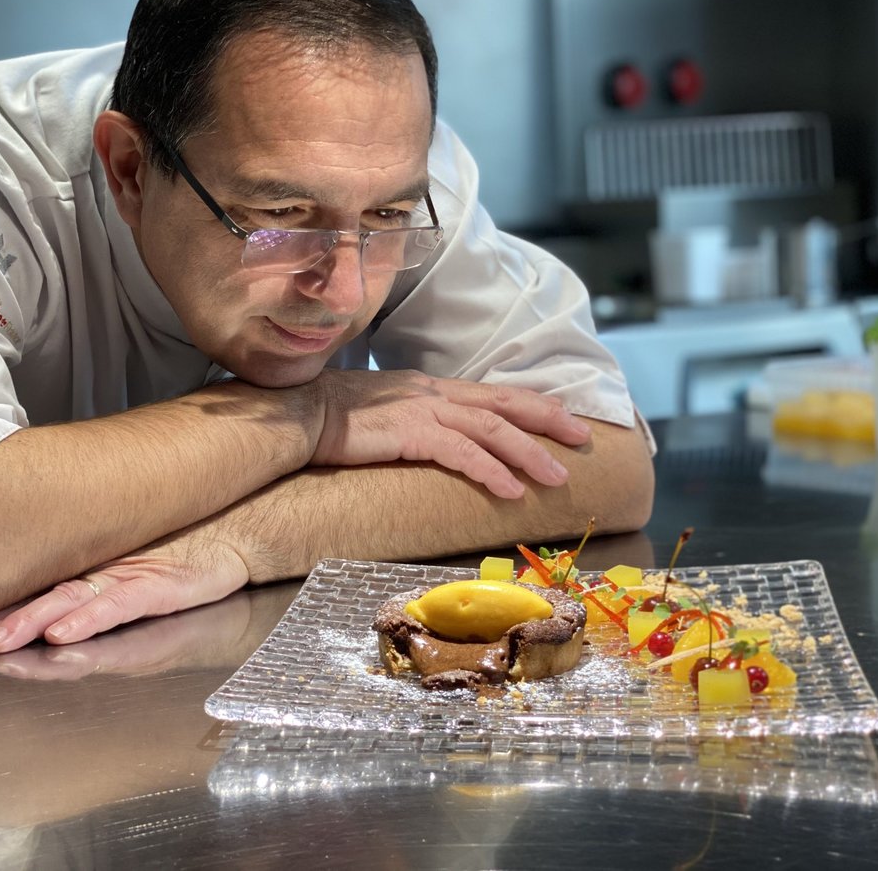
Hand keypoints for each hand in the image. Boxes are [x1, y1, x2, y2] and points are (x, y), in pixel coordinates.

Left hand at [0, 531, 250, 654]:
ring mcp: (124, 578)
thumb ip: (83, 582)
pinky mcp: (157, 585)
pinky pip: (116, 605)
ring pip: (66, 602)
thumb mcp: (126, 572)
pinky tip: (62, 631)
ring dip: (26, 623)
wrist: (230, 531)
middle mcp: (96, 574)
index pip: (26, 595)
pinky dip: (87, 618)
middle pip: (35, 600)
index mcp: (83, 573)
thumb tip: (36, 604)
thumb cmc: (179, 551)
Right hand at [311, 369, 591, 498]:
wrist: (296, 413)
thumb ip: (410, 420)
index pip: (490, 393)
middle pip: (503, 403)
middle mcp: (432, 392)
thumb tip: (428, 438)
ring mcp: (422, 409)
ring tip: (556, 476)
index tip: (561, 416)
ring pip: (491, 429)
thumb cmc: (329, 418)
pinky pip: (461, 452)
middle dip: (547, 420)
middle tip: (582, 438)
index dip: (530, 403)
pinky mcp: (409, 432)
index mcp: (428, 387)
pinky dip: (490, 471)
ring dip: (528, 453)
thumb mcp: (381, 412)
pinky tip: (510, 490)